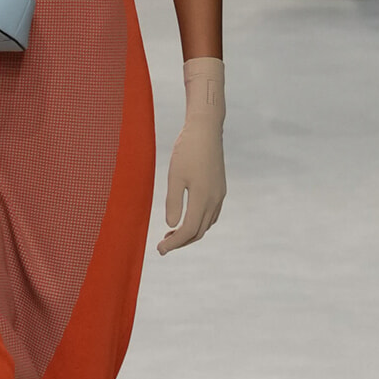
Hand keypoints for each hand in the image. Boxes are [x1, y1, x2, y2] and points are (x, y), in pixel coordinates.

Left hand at [158, 58, 225, 254]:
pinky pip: (211, 214)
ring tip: (171, 234)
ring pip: (206, 224)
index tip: (159, 250)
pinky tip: (186, 218)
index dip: (173, 244)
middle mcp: (215, 199)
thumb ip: (173, 202)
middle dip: (180, 242)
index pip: (188, 231)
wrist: (206, 129)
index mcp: (202, 198)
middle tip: (162, 246)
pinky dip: (199, 222)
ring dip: (190, 233)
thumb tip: (172, 225)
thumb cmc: (187, 150)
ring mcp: (219, 194)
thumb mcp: (174, 176)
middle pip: (199, 232)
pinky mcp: (220, 188)